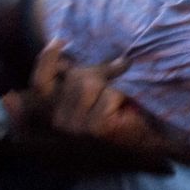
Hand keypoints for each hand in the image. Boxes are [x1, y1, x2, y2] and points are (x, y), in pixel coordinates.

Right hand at [7, 41, 168, 163]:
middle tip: (120, 72)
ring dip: (112, 87)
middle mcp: (60, 123)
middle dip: (99, 73)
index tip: (59, 41)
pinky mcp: (96, 128)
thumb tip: (99, 55)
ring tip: (122, 102)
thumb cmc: (123, 121)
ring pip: (91, 83)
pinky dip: (122, 97)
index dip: (48, 60)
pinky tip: (127, 113)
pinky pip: (110, 94)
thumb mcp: (98, 98)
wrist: (149, 148)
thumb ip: (88, 79)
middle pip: (74, 77)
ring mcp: (76, 127)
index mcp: (55, 115)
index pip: (41, 82)